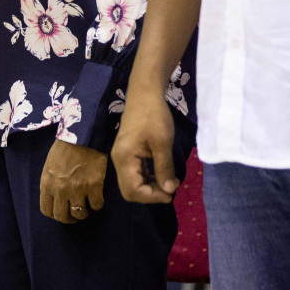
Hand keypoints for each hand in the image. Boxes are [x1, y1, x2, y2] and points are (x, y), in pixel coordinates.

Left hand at [40, 138, 106, 223]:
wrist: (83, 135)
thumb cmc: (66, 147)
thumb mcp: (50, 165)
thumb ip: (51, 182)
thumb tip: (55, 197)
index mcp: (47, 184)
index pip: (46, 210)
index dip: (55, 215)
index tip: (62, 213)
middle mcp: (60, 190)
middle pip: (62, 216)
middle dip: (69, 219)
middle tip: (75, 215)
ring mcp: (77, 189)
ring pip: (80, 213)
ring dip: (84, 212)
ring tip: (87, 206)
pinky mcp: (94, 186)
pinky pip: (96, 205)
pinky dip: (97, 204)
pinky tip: (98, 197)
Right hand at [112, 87, 178, 203]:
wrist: (145, 93)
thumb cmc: (154, 115)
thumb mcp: (163, 143)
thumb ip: (164, 168)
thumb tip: (169, 191)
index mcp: (124, 159)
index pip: (133, 190)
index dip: (152, 197)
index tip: (171, 194)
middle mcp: (118, 160)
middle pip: (129, 190)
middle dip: (149, 195)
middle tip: (170, 191)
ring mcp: (121, 156)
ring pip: (132, 183)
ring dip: (149, 187)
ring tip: (169, 183)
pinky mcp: (127, 152)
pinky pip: (134, 173)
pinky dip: (147, 178)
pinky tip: (161, 175)